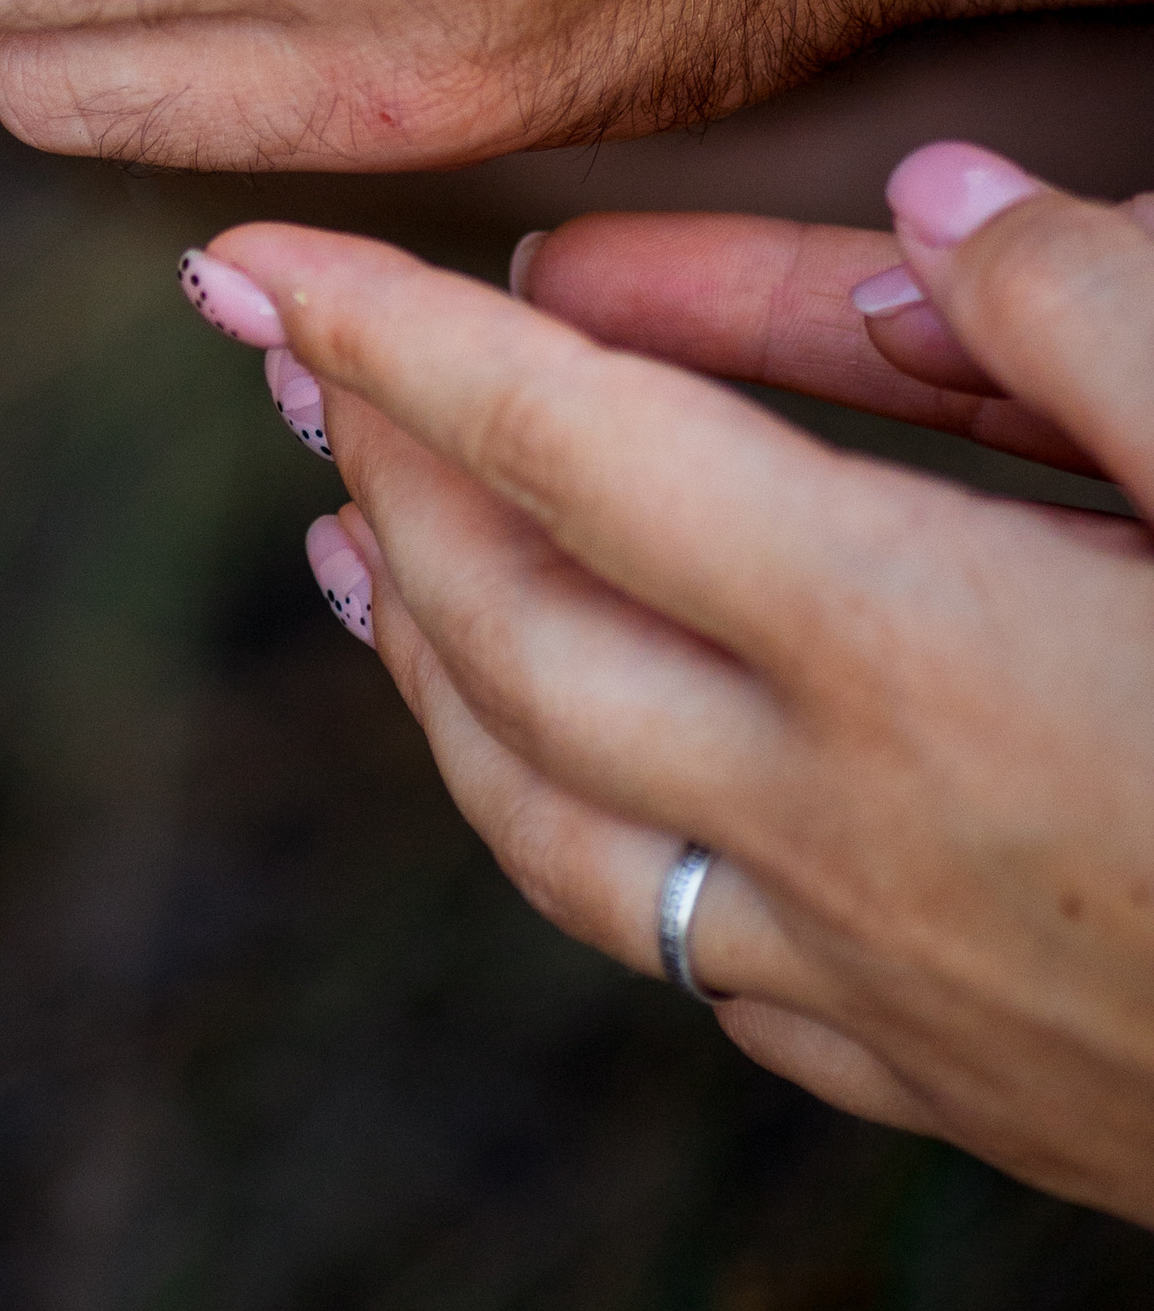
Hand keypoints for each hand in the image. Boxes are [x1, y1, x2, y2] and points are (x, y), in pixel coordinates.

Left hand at [176, 144, 1153, 1223]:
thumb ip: (1095, 314)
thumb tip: (928, 219)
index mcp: (912, 648)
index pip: (560, 445)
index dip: (385, 333)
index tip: (241, 259)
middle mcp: (851, 831)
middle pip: (511, 631)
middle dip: (381, 477)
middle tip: (296, 367)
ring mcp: (893, 989)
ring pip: (556, 826)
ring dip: (430, 676)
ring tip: (356, 569)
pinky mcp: (964, 1091)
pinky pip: (689, 957)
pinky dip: (573, 837)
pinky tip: (581, 797)